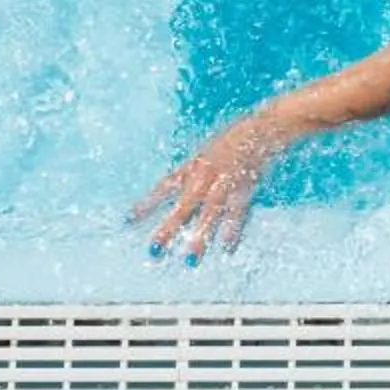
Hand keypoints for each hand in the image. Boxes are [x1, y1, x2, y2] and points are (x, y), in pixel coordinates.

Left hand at [129, 117, 283, 262]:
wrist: (262, 128)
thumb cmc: (232, 141)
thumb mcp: (205, 152)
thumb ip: (192, 171)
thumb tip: (175, 188)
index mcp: (192, 167)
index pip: (164, 187)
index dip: (147, 204)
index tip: (128, 221)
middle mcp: (204, 177)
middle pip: (183, 207)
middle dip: (168, 228)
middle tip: (154, 250)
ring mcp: (224, 183)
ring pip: (209, 214)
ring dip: (200, 237)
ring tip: (189, 260)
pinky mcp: (244, 187)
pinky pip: (237, 212)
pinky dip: (233, 230)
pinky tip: (226, 248)